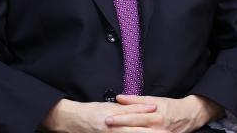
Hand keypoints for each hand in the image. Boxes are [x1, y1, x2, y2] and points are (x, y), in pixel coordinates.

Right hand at [41, 98, 156, 132]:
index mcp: (116, 115)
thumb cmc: (93, 111)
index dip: (149, 117)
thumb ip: (128, 107)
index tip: (162, 118)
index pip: (135, 116)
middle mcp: (114, 127)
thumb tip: (147, 106)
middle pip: (136, 131)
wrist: (74, 120)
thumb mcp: (110, 106)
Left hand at [106, 94, 224, 132]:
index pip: (134, 118)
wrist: (188, 115)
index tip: (107, 118)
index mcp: (154, 115)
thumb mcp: (154, 100)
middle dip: (120, 128)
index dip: (120, 119)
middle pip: (134, 129)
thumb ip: (135, 100)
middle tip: (106, 126)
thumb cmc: (170, 106)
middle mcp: (156, 127)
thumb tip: (119, 97)